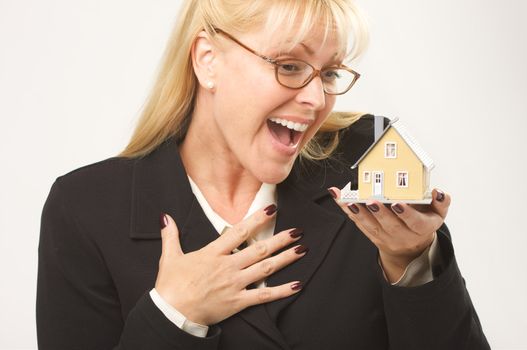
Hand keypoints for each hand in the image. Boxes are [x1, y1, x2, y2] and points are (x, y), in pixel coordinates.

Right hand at [154, 205, 305, 325]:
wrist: (172, 313)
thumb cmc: (171, 285)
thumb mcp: (170, 257)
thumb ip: (171, 235)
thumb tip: (165, 217)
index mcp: (213, 253)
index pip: (239, 231)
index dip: (257, 219)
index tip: (272, 209)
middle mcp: (227, 266)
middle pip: (259, 249)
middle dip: (280, 239)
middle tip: (297, 231)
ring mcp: (234, 284)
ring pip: (265, 269)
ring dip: (285, 259)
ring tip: (302, 249)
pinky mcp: (238, 301)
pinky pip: (263, 295)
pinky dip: (281, 291)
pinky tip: (296, 285)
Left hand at [330, 188, 450, 282]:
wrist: (412, 247)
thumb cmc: (424, 222)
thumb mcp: (438, 214)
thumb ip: (441, 202)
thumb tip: (439, 192)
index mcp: (422, 229)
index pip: (415, 222)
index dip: (406, 214)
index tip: (397, 203)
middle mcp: (403, 237)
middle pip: (391, 226)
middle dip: (379, 213)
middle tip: (370, 201)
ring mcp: (386, 239)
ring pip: (371, 227)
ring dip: (359, 214)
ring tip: (350, 201)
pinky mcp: (373, 237)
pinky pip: (359, 224)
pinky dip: (348, 212)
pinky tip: (340, 199)